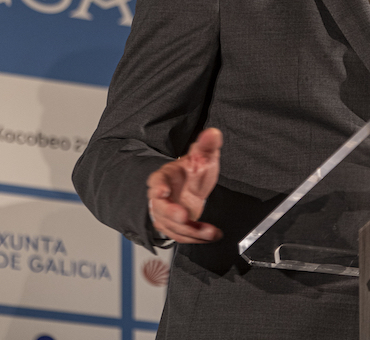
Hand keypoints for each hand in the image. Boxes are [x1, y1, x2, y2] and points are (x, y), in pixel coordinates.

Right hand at [145, 127, 223, 242]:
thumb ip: (206, 145)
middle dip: (171, 214)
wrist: (189, 186)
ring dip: (190, 231)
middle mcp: (160, 198)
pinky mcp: (173, 227)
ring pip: (172, 226)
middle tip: (184, 216)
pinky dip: (196, 238)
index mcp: (164, 178)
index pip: (156, 181)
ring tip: (209, 232)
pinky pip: (181, 236)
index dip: (157, 187)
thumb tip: (213, 133)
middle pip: (160, 208)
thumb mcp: (202, 156)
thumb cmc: (191, 171)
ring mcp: (166, 214)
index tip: (162, 191)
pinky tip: (210, 235)